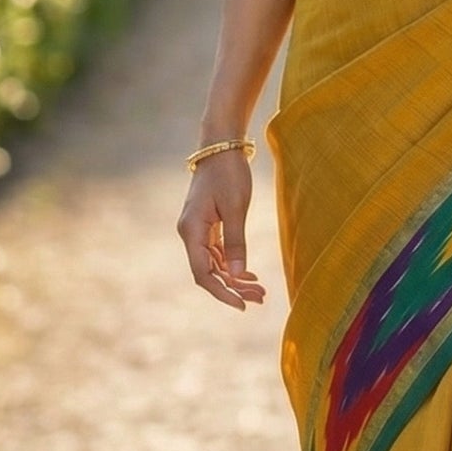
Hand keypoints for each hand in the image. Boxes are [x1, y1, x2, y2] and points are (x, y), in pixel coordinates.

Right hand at [176, 150, 265, 308]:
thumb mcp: (236, 208)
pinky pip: (216, 253)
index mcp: (191, 231)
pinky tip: (248, 274)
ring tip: (260, 290)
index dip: (222, 292)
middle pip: (209, 272)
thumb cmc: (228, 173)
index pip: (203, 274)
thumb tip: (237, 276)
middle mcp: (189, 233)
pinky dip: (232, 264)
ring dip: (235, 278)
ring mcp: (197, 230)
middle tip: (261, 297)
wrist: (220, 145)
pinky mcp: (206, 225)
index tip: (243, 305)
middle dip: (233, 288)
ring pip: (214, 264)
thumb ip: (236, 243)